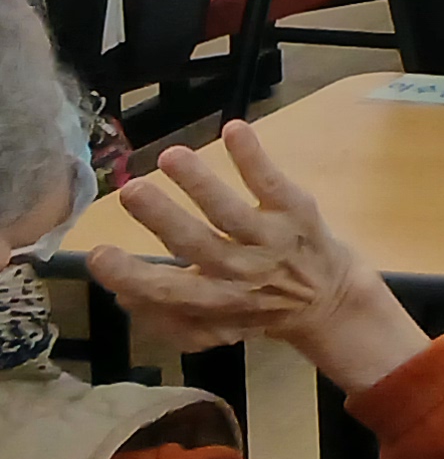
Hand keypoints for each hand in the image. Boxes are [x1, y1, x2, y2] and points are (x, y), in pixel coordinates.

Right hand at [89, 124, 426, 396]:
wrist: (330, 299)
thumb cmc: (253, 308)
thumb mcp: (209, 329)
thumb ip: (166, 317)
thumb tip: (123, 296)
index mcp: (213, 301)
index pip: (166, 291)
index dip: (131, 277)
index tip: (98, 254)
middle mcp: (240, 270)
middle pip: (196, 244)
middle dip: (162, 218)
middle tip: (130, 191)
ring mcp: (270, 238)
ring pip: (230, 210)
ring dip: (199, 183)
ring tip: (170, 156)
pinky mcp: (296, 211)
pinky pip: (272, 183)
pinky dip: (253, 157)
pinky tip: (234, 130)